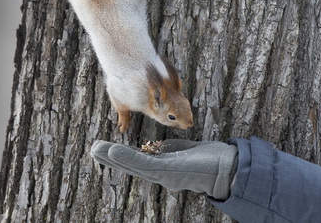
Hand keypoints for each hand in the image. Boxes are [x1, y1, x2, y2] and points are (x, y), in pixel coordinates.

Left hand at [90, 139, 237, 199]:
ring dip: (125, 151)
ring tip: (109, 147)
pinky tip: (143, 146)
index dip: (113, 156)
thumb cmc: (200, 169)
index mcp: (156, 173)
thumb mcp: (168, 166)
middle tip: (94, 148)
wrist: (226, 168)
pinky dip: (148, 148)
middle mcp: (160, 169)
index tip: (97, 149)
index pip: (129, 163)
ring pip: (142, 156)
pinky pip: (159, 152)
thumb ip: (140, 160)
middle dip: (113, 155)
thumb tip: (115, 152)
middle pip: (132, 161)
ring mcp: (170, 162)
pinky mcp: (179, 154)